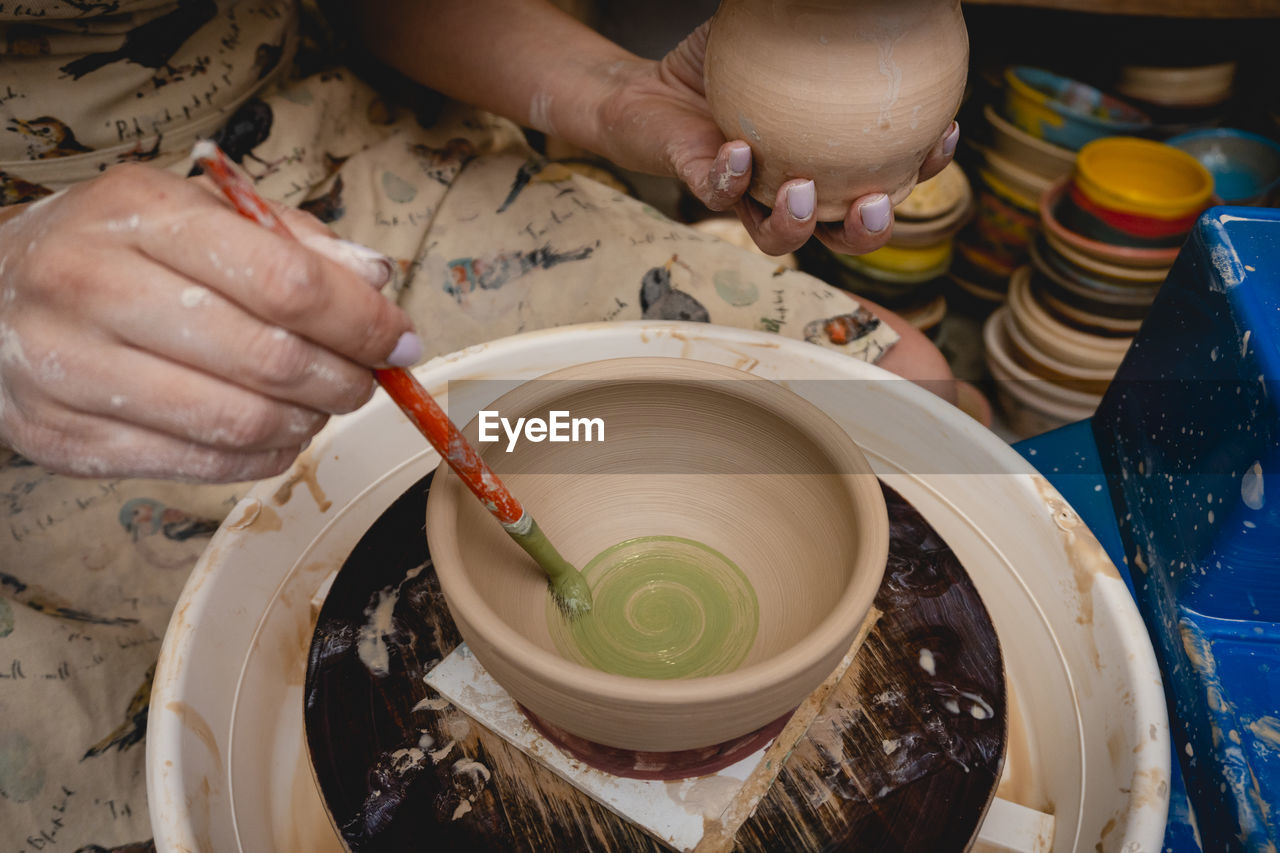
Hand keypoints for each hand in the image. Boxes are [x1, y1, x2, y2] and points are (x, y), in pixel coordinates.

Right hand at [0, 164, 418, 481]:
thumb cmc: (115, 250)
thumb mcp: (196, 212)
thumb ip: (292, 241)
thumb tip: (377, 279)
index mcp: (139, 214)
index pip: (285, 280)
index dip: (362, 319)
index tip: (400, 339)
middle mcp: (93, 286)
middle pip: (269, 357)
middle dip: (345, 378)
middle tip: (367, 379)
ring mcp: (69, 368)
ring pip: (239, 422)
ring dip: (308, 423)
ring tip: (321, 405)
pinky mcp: (64, 439)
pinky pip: (201, 467)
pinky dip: (263, 458)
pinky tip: (276, 434)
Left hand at [596, 22, 958, 256]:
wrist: (651, 87)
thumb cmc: (726, 64)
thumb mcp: (782, 33)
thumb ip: (823, 23)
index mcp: (828, 161)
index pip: (889, 175)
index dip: (924, 167)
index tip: (942, 134)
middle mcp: (794, 189)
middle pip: (844, 232)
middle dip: (868, 232)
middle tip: (874, 206)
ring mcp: (748, 196)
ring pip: (781, 236)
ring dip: (798, 225)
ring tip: (803, 192)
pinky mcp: (703, 188)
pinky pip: (720, 195)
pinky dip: (731, 179)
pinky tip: (739, 151)